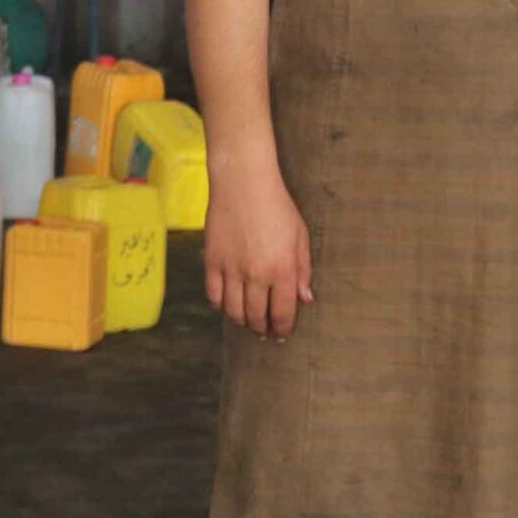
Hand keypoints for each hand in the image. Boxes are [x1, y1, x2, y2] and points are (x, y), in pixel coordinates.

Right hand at [204, 166, 314, 340]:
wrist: (243, 182)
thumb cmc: (277, 206)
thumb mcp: (300, 235)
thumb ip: (303, 269)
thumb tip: (305, 299)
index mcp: (282, 269)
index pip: (282, 313)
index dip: (283, 329)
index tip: (282, 335)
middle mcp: (256, 274)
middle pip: (257, 317)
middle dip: (262, 329)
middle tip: (265, 331)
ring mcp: (231, 269)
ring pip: (234, 311)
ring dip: (242, 321)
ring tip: (248, 321)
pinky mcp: (212, 261)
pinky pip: (214, 295)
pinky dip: (221, 305)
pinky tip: (228, 304)